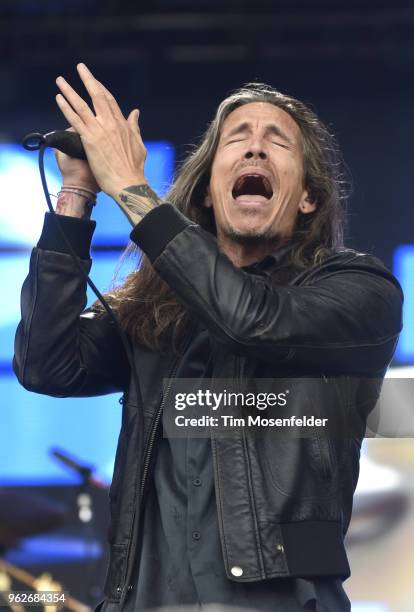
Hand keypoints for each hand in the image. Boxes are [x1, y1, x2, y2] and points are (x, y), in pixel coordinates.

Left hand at [55, 63, 146, 198]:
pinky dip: (66, 108)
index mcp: (122, 124)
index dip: (101, 89)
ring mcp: (99, 131)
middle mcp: (110, 123)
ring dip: (70, 90)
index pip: (110, 101)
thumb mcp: (139, 144)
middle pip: (97, 96)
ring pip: (81, 105)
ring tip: (60, 80)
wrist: (128, 183)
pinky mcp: (89, 140)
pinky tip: (59, 98)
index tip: (94, 81)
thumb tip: (136, 112)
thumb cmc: (134, 168)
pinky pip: (75, 120)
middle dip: (88, 79)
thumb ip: (134, 127)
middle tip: (80, 67)